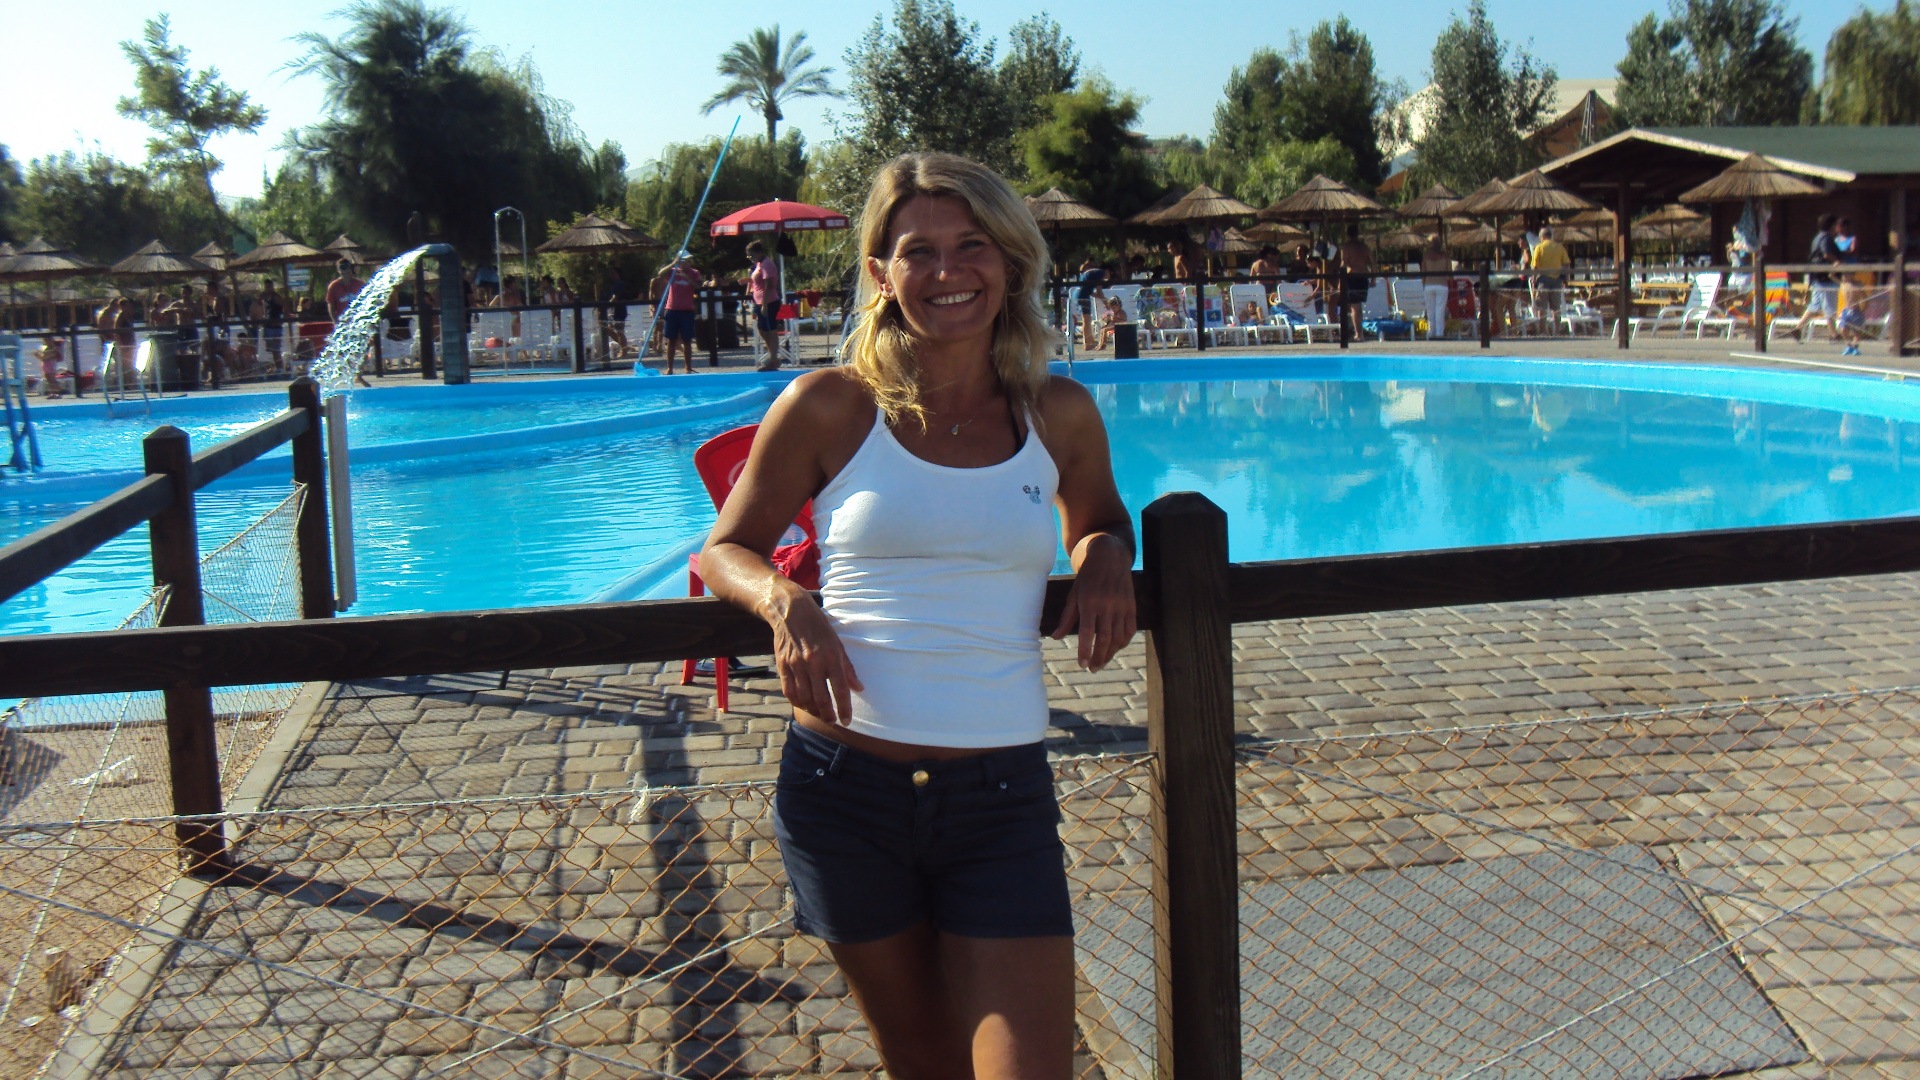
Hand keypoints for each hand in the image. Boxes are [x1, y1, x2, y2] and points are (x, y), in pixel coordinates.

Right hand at [762, 581, 863, 723]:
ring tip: (820, 715)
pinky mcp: (782, 665)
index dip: (844, 708)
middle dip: (828, 715)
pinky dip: (797, 702)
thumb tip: (859, 688)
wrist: (790, 611)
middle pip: (821, 699)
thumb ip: (847, 668)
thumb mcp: (837, 643)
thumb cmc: (818, 627)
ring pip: (804, 698)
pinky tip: (804, 705)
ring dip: (813, 711)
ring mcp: (796, 665)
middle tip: (832, 721)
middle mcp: (813, 663)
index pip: (840, 690)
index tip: (846, 721)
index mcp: (830, 656)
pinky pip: (789, 691)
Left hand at [1051, 534, 1136, 671]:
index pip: (1088, 632)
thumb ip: (1067, 618)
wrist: (1110, 556)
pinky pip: (1130, 630)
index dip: (1085, 650)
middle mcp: (1107, 605)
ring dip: (1110, 653)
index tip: (1082, 665)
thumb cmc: (1087, 577)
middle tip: (1092, 669)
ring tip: (1101, 662)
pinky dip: (1123, 642)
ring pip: (1118, 637)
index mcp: (1089, 601)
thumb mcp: (1073, 594)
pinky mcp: (1131, 606)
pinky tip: (1115, 649)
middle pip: (1105, 638)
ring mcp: (1121, 606)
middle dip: (1099, 657)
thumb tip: (1055, 638)